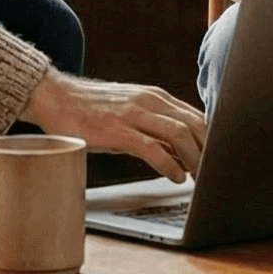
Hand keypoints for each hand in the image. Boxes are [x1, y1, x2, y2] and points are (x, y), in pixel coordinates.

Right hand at [21, 69, 206, 181]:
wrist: (56, 98)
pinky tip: (175, 177)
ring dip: (195, 158)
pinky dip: (169, 165)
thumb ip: (155, 128)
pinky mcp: (118, 130)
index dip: (211, 139)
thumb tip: (182, 154)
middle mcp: (149, 101)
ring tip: (198, 177)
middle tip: (212, 173)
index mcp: (155, 96)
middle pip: (195, 124)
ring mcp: (134, 114)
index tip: (216, 159)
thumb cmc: (93, 109)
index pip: (196, 116)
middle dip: (208, 150)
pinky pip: (153, 149)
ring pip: (180, 134)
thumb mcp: (130, 112)